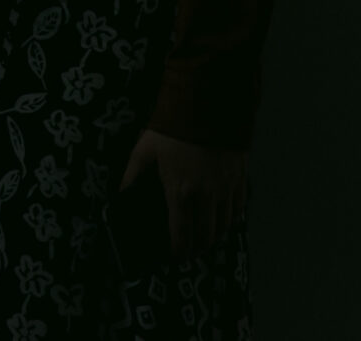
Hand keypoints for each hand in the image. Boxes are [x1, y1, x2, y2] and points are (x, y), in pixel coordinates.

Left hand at [120, 128, 246, 258]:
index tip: (175, 258)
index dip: (178, 252)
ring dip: (214, 235)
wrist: (207, 102)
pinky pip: (239, 207)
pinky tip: (224, 217)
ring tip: (205, 236)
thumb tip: (120, 195)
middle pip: (205, 235)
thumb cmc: (171, 127)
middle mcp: (207, 196)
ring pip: (225, 225)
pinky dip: (231, 217)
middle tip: (190, 251)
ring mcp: (226, 188)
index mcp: (180, 192)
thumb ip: (132, 177)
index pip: (181, 235)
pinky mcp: (240, 177)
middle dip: (197, 248)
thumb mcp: (144, 150)